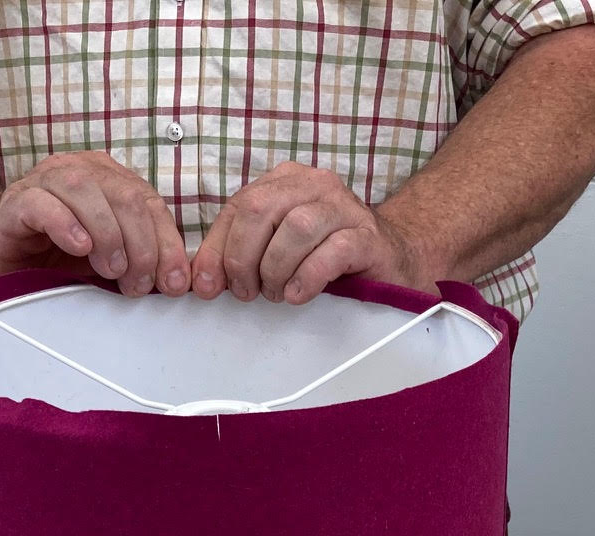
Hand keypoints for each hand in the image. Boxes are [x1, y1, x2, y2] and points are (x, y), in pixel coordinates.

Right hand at [0, 152, 190, 296]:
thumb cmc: (52, 262)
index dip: (167, 244)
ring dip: (109, 235)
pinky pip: (43, 203)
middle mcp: (79, 173)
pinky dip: (66, 224)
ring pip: (87, 191)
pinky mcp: (14, 203)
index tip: (175, 284)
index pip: (150, 204)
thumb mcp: (107, 265)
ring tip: (112, 270)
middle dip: (142, 245)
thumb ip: (141, 263)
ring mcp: (43, 183)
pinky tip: (79, 248)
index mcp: (108, 182)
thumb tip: (179, 281)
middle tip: (138, 284)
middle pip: (125, 196)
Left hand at [191, 162, 434, 305]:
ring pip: (296, 228)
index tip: (207, 286)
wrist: (392, 260)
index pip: (238, 207)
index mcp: (285, 182)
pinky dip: (307, 276)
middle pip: (260, 210)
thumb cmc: (328, 255)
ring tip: (276, 292)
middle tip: (248, 292)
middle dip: (243, 258)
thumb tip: (202, 281)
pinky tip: (298, 294)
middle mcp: (314, 185)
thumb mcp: (278, 250)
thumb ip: (241, 256)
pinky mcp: (367, 236)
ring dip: (276, 268)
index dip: (217, 249)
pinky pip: (332, 251)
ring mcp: (344, 207)